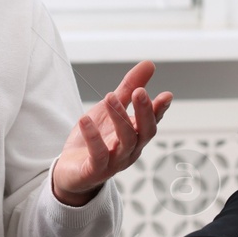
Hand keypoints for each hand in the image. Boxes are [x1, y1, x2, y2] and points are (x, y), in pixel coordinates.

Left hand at [51, 61, 173, 205]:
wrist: (70, 172)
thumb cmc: (94, 140)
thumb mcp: (110, 109)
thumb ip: (128, 89)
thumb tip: (150, 64)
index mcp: (135, 135)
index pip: (152, 121)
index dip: (159, 109)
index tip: (166, 95)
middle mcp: (130, 150)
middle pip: (144, 132)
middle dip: (144, 112)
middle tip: (141, 92)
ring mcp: (114, 162)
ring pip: (125, 142)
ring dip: (119, 118)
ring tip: (109, 97)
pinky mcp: (95, 171)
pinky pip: (98, 155)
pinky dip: (93, 138)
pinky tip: (85, 119)